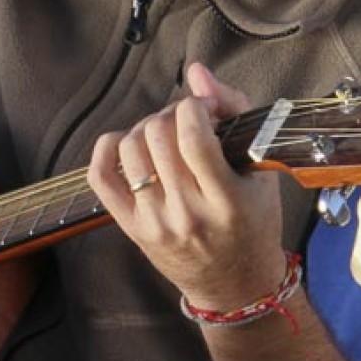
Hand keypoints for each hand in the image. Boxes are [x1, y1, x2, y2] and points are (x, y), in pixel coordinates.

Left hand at [88, 63, 285, 311]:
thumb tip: (197, 72)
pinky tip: (127, 144)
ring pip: (130, 150)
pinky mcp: (131, 228)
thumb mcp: (260, 172)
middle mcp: (187, 214)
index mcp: (226, 201)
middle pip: (159, 137)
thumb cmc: (253, 226)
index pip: (193, 137)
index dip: (193, 106)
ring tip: (162, 134)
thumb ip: (234, 113)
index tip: (202, 108)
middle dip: (170, 114)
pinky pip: (100, 177)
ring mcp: (154, 223)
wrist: (235, 288)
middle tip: (184, 120)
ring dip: (145, 128)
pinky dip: (107, 149)